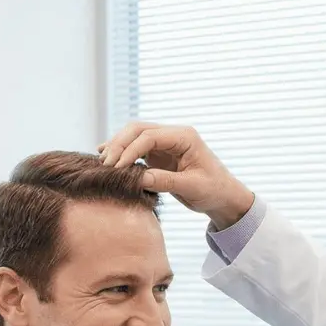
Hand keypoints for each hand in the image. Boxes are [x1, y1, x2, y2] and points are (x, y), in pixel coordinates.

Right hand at [99, 122, 254, 228]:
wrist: (223, 196)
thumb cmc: (214, 190)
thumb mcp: (192, 187)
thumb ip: (165, 181)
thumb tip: (137, 178)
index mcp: (185, 136)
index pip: (149, 136)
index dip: (130, 150)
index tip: (117, 167)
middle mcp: (173, 135)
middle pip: (138, 129)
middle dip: (119, 144)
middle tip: (106, 164)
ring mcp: (165, 143)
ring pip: (134, 135)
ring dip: (117, 146)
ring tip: (102, 162)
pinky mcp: (159, 154)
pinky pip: (136, 147)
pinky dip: (122, 152)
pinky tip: (107, 157)